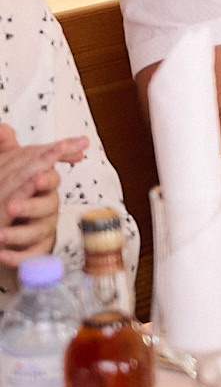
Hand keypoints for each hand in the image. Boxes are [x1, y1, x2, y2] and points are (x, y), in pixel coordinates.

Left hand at [0, 131, 86, 265]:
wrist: (11, 226)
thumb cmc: (15, 196)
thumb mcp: (9, 172)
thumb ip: (8, 152)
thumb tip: (5, 129)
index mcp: (42, 185)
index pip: (50, 177)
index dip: (45, 180)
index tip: (36, 177)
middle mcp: (47, 206)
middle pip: (47, 205)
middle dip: (32, 205)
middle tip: (12, 206)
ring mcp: (42, 229)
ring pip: (38, 232)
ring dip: (18, 234)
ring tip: (0, 235)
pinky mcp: (35, 250)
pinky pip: (30, 255)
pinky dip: (17, 257)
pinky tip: (2, 255)